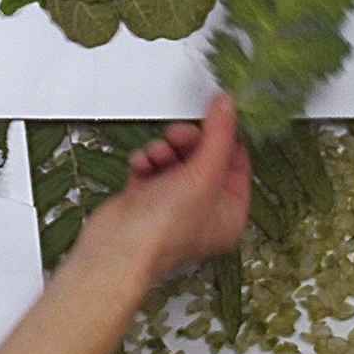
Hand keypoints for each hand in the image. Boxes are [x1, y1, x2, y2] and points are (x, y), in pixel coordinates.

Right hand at [84, 94, 252, 284]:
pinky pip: (152, 166)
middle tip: (179, 136)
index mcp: (230, 213)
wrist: (116, 247)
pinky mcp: (146, 199)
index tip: (217, 114)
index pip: (237, 163)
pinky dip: (146, 161)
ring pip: (176, 159)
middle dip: (189, 142)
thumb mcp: (204, 174)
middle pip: (205, 158)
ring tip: (157, 155)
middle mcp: (204, 211)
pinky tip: (142, 165)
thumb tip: (228, 106)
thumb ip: (218, 135)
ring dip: (164, 150)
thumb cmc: (164, 229)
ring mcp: (173, 205)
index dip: (226, 138)